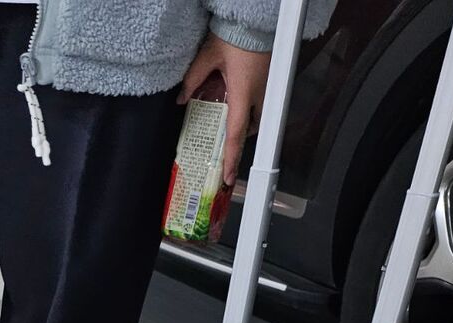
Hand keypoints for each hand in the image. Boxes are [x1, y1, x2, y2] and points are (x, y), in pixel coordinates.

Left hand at [178, 33, 270, 186]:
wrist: (256, 16)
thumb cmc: (236, 34)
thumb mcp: (208, 56)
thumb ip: (193, 80)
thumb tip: (181, 98)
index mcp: (243, 94)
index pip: (235, 135)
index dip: (231, 159)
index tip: (228, 177)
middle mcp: (259, 93)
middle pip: (250, 128)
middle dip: (239, 138)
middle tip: (226, 142)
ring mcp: (267, 85)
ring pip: (259, 115)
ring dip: (247, 121)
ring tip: (231, 118)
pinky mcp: (270, 76)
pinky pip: (262, 99)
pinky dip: (252, 105)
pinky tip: (240, 97)